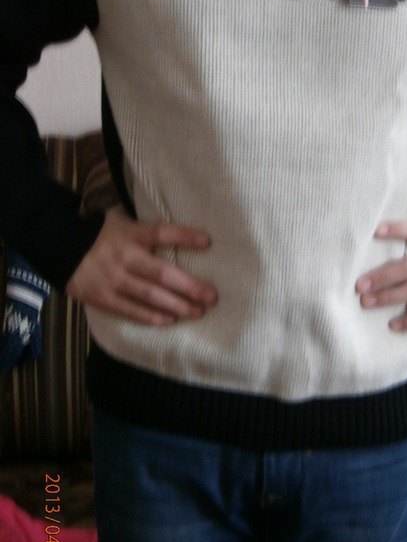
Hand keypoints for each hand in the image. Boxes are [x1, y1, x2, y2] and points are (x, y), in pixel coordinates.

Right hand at [66, 206, 216, 325]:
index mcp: (131, 234)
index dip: (185, 236)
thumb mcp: (121, 221)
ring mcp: (114, 279)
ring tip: (197, 312)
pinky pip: (131, 310)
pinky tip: (170, 320)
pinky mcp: (103, 297)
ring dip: (177, 305)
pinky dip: (152, 316)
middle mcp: (125, 256)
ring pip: (150, 296)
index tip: (207, 241)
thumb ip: (144, 228)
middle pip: (162, 273)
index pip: (161, 233)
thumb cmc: (99, 233)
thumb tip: (178, 231)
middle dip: (190, 287)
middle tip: (211, 297)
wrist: (59, 247)